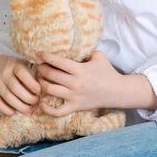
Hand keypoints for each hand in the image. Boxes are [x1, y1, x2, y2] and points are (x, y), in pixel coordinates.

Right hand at [0, 55, 40, 115]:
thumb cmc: (14, 67)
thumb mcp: (22, 64)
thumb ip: (32, 72)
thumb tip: (46, 86)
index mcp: (14, 65)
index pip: (22, 73)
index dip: (31, 83)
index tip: (39, 91)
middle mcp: (4, 73)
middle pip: (15, 88)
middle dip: (27, 98)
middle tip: (36, 103)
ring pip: (7, 96)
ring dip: (19, 106)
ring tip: (29, 111)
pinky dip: (5, 109)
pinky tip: (13, 113)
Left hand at [37, 51, 152, 113]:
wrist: (117, 91)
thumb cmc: (107, 72)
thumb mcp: (99, 56)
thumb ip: (87, 50)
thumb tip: (76, 45)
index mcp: (80, 69)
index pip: (58, 61)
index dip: (46, 56)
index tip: (39, 53)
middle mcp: (75, 83)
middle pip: (51, 75)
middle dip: (42, 69)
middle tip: (39, 66)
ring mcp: (74, 96)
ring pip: (50, 90)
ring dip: (42, 84)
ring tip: (41, 80)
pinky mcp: (75, 107)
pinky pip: (57, 111)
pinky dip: (47, 109)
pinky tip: (42, 102)